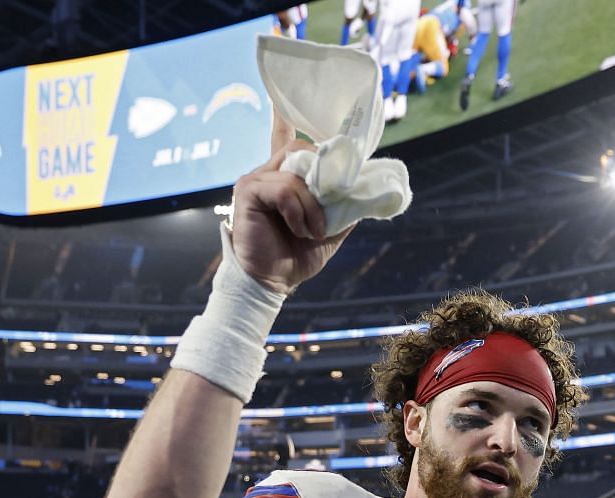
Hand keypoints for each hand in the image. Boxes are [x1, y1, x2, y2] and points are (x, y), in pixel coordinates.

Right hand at [229, 115, 353, 293]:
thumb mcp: (330, 227)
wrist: (274, 281)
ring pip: (296, 175)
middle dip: (322, 175)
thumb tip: (366, 187)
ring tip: (314, 230)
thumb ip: (342, 204)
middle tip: (328, 207)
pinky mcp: (248, 191)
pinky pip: (284, 191)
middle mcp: (267, 172)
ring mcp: (255, 179)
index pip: (282, 137)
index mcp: (283, 178)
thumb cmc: (298, 255)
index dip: (282, 117)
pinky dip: (299, 212)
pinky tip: (300, 230)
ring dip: (314, 206)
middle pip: (300, 149)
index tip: (281, 99)